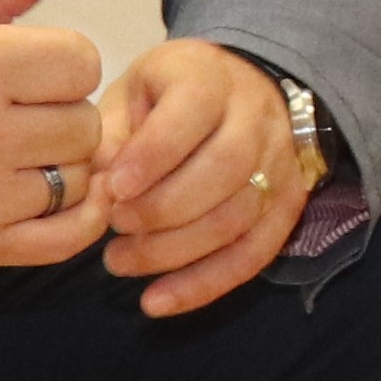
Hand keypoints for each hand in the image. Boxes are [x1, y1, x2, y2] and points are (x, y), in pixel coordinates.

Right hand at [0, 0, 120, 267]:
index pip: (84, 63)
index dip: (63, 63)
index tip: (28, 70)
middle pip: (88, 124)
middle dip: (64, 112)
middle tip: (22, 113)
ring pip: (83, 177)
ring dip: (64, 163)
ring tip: (21, 150)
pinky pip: (71, 236)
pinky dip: (74, 214)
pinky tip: (44, 189)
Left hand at [90, 37, 315, 318]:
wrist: (247, 89)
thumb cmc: (171, 94)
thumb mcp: (134, 92)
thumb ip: (112, 133)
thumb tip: (93, 184)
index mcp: (211, 79)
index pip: (192, 114)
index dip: (153, 156)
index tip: (113, 188)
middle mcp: (257, 120)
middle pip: (224, 171)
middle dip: (163, 209)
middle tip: (115, 225)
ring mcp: (279, 167)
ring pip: (238, 220)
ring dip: (174, 252)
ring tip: (119, 261)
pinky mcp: (287, 208)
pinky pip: (252, 257)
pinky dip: (203, 286)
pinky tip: (157, 301)